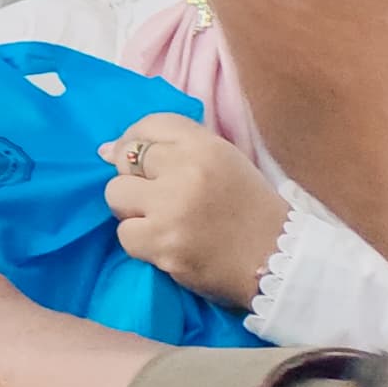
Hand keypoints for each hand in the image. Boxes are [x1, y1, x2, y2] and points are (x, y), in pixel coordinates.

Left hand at [104, 118, 286, 308]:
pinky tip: (169, 245)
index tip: (142, 163)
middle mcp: (187, 171)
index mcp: (206, 146)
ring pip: (115, 195)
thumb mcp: (223, 162)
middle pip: (125, 158)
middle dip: (136, 180)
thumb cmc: (249, 210)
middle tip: (161, 200)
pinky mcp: (163, 244)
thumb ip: (173, 148)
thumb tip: (105, 150)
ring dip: (134, 212)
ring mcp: (172, 208)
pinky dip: (141, 243)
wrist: (282, 262)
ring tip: (165, 222)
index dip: (137, 141)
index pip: (149, 124)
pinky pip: (125, 234)